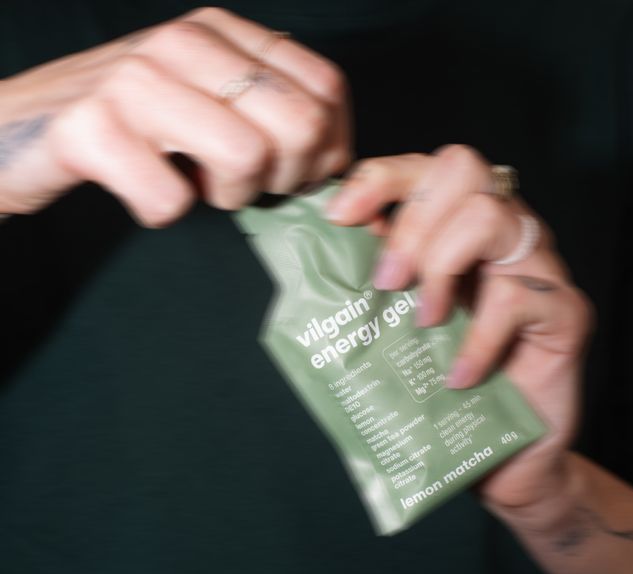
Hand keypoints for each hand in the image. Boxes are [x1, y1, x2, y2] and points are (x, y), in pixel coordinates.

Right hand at [0, 7, 349, 224]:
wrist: (15, 124)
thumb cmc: (126, 122)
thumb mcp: (202, 95)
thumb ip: (263, 108)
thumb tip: (330, 159)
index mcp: (221, 31)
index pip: (326, 89)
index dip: (327, 151)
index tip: (292, 176)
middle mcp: (183, 43)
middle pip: (299, 126)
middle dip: (281, 179)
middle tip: (239, 185)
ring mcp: (135, 82)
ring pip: (247, 158)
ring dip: (225, 196)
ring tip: (190, 185)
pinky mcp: (92, 129)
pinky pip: (171, 199)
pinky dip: (162, 212)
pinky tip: (140, 191)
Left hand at [327, 147, 593, 516]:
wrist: (501, 451)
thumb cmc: (442, 385)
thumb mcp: (397, 328)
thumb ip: (372, 286)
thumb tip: (318, 255)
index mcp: (457, 228)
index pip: (423, 169)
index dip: (380, 179)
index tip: (340, 216)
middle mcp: (501, 233)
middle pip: (462, 168)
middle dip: (411, 222)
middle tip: (387, 283)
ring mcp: (538, 267)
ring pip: (491, 217)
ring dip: (442, 267)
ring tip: (424, 323)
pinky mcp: (565, 310)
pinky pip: (518, 297)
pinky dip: (478, 338)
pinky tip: (458, 376)